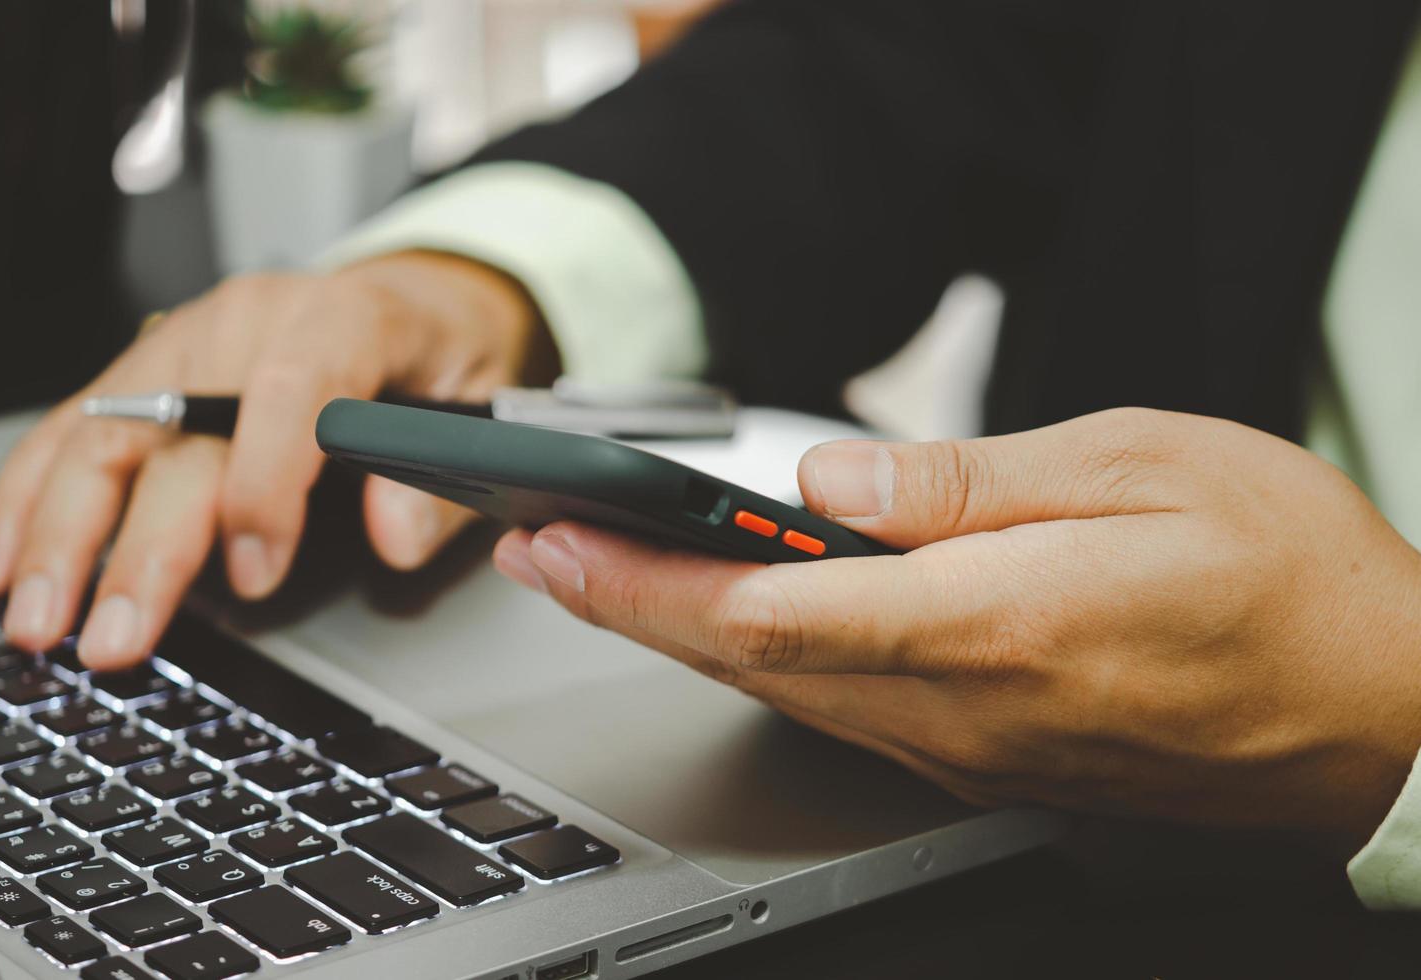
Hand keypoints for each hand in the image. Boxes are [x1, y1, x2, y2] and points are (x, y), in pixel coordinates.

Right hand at [0, 251, 550, 669]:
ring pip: (105, 431)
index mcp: (342, 317)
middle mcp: (252, 321)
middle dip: (138, 544)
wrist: (413, 295)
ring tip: (36, 618)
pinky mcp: (152, 369)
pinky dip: (34, 498)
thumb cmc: (442, 351)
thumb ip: (444, 475)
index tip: (257, 573)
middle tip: (112, 636)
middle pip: (177, 429)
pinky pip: (77, 427)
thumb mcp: (481, 400)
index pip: (292, 391)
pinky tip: (3, 560)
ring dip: (62, 533)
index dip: (266, 483)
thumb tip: (396, 536)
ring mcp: (190, 341)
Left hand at [494, 408, 1420, 849]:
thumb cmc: (1286, 575)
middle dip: (626, 605)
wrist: (1381, 712)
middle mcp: (966, 707)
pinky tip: (725, 626)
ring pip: (785, 694)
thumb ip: (975, 484)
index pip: (771, 611)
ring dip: (677, 634)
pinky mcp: (987, 758)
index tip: (562, 536)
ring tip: (600, 576)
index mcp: (998, 620)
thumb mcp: (1145, 466)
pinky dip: (759, 665)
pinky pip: (844, 714)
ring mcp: (971, 748)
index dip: (647, 578)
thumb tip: (835, 488)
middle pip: (751, 663)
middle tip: (537, 552)